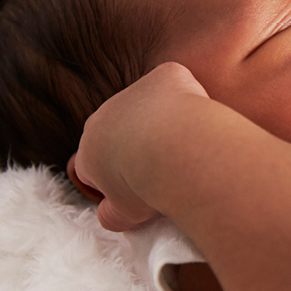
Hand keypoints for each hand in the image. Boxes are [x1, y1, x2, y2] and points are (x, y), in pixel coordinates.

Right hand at [69, 62, 210, 231]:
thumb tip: (108, 215)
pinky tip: (200, 119)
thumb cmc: (148, 187)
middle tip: (167, 167)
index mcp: (90, 150)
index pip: (93, 162)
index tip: (139, 187)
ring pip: (148, 105)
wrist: (176, 151)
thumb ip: (111, 215)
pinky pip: (175, 82)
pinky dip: (188, 97)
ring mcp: (133, 91)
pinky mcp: (164, 75)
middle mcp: (104, 115)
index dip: (116, 177)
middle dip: (138, 145)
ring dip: (164, 121)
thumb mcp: (123, 215)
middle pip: (120, 129)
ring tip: (188, 145)